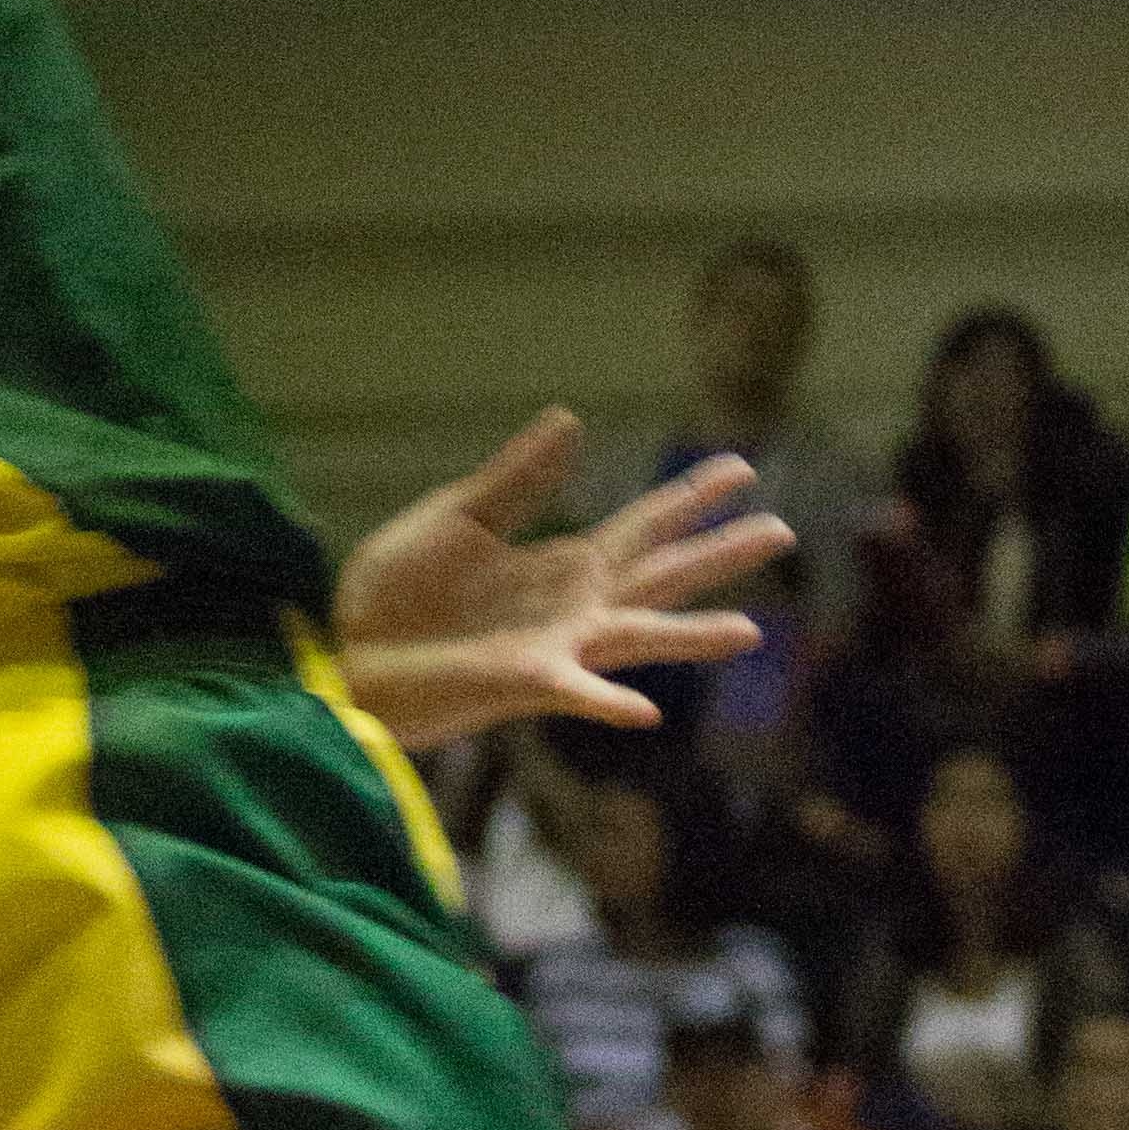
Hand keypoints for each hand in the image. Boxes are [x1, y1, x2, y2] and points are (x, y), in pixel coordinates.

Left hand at [331, 412, 787, 754]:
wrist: (346, 648)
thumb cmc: (397, 592)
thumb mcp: (457, 515)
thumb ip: (516, 478)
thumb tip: (570, 419)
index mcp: (561, 564)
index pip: (642, 527)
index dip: (689, 497)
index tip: (740, 467)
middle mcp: (574, 608)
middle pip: (662, 576)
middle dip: (719, 554)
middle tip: (782, 529)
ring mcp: (555, 649)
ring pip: (639, 637)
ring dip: (693, 636)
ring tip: (751, 630)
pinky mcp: (522, 682)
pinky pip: (574, 694)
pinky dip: (607, 702)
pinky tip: (647, 710)